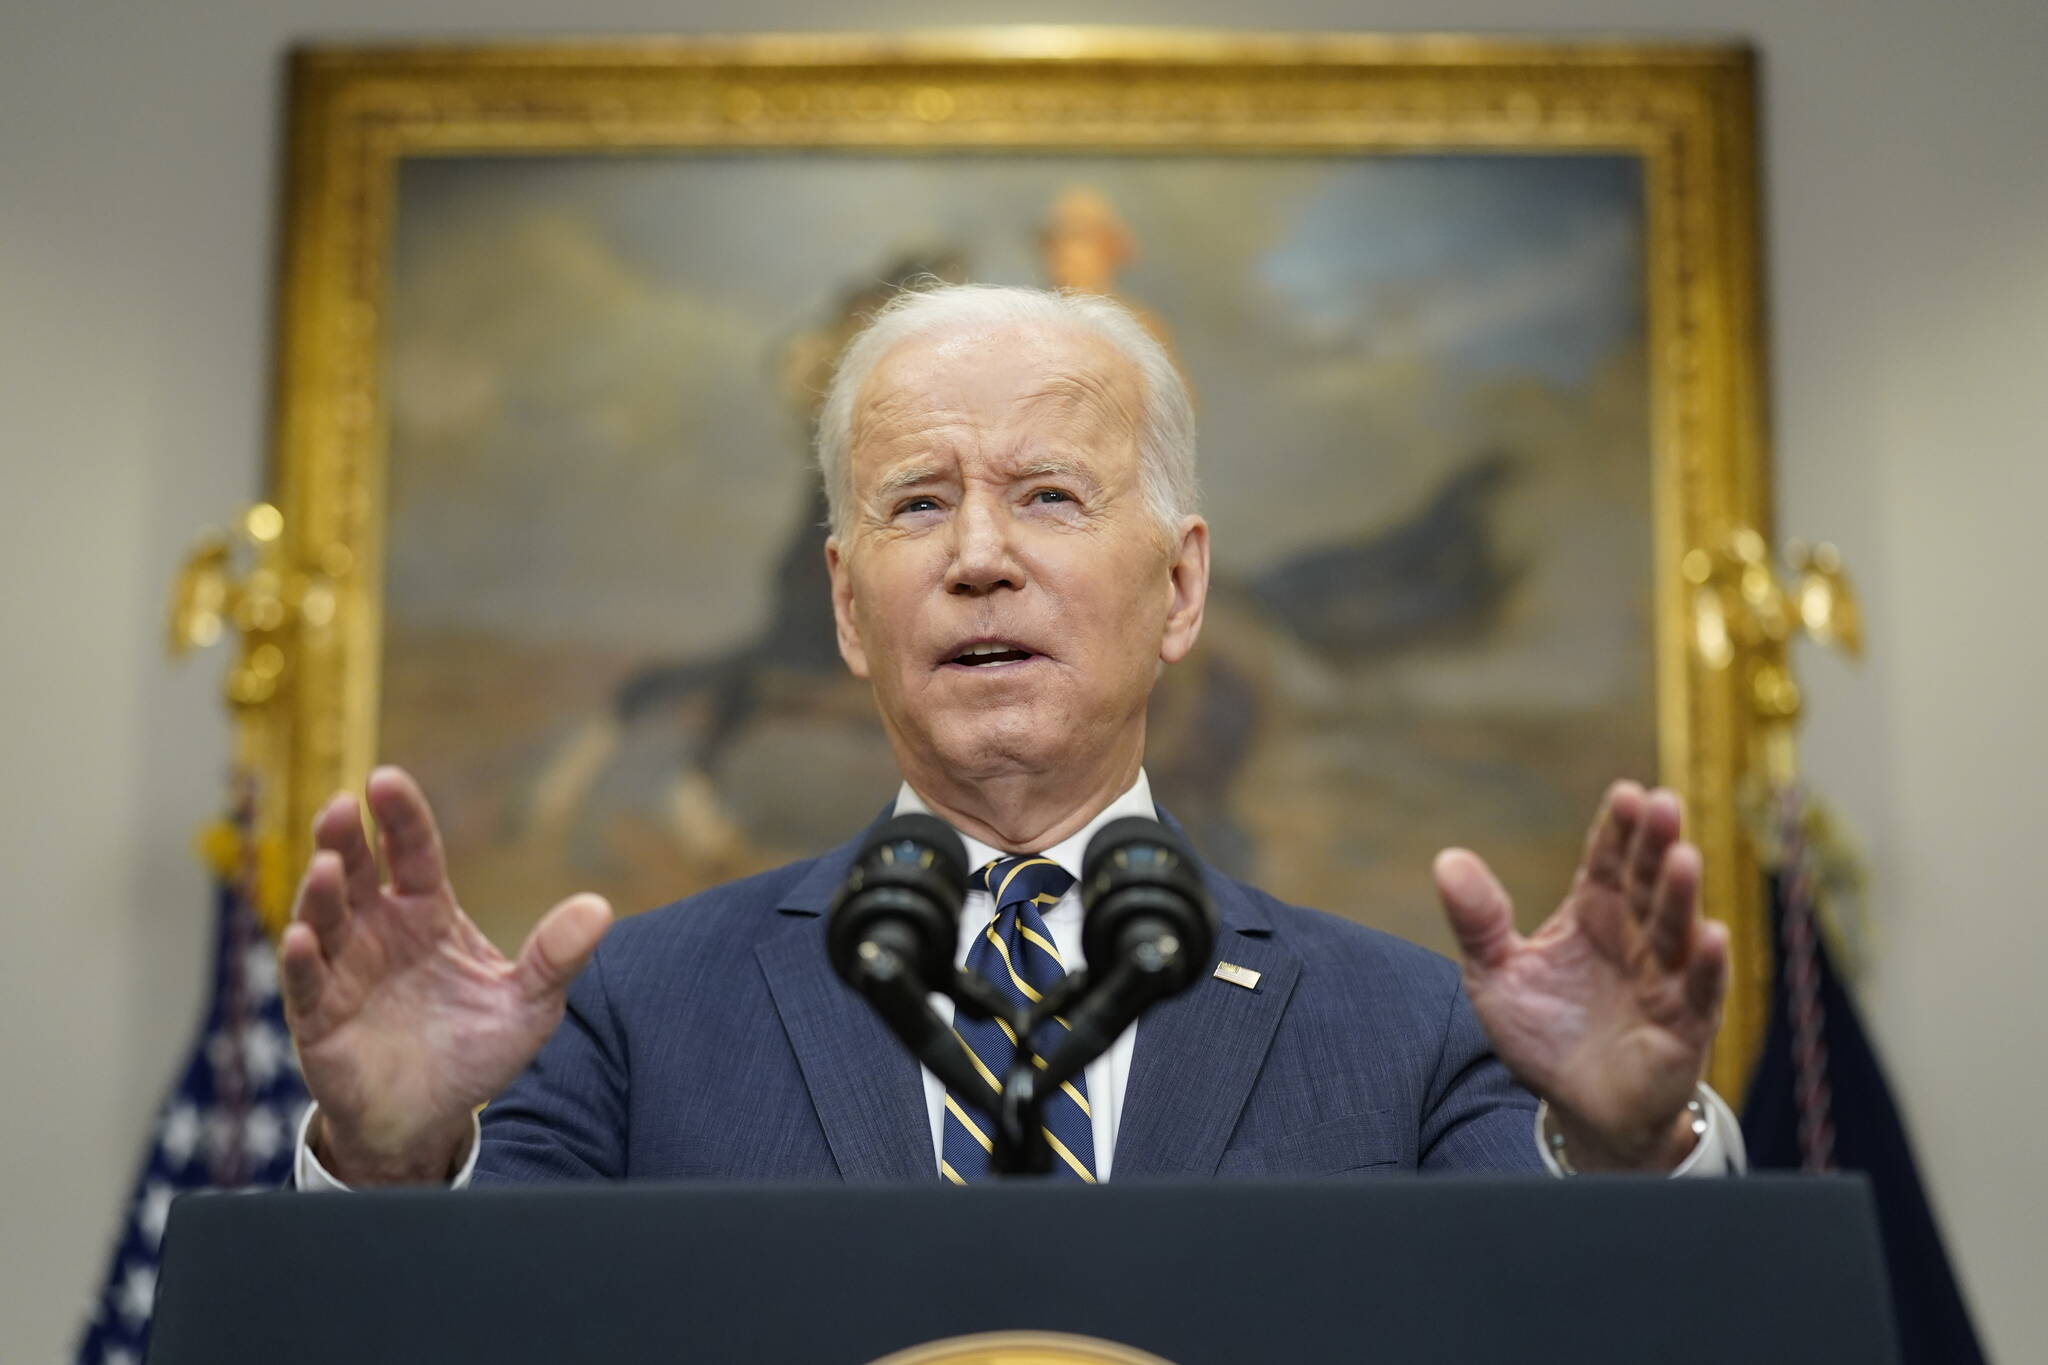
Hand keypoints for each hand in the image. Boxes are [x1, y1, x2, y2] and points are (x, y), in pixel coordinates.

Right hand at [279, 765, 611, 1184]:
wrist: (430, 1119)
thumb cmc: (476, 1050)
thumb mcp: (529, 1004)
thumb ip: (556, 957)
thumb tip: (601, 908)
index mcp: (427, 912)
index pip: (412, 851)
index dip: (400, 816)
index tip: (385, 780)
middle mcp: (378, 929)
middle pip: (356, 870)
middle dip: (346, 837)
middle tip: (343, 806)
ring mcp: (343, 968)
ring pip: (325, 917)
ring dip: (321, 891)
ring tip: (327, 866)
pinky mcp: (316, 1015)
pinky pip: (306, 981)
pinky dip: (304, 959)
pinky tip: (306, 939)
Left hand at [1434, 781, 1727, 1170]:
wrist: (1576, 1108)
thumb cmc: (1545, 1033)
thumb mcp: (1496, 974)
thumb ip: (1478, 920)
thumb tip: (1447, 859)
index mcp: (1592, 916)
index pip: (1607, 863)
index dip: (1617, 830)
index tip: (1626, 793)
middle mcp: (1634, 938)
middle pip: (1646, 884)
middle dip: (1655, 844)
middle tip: (1663, 803)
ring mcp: (1664, 980)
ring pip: (1676, 930)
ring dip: (1681, 894)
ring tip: (1684, 855)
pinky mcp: (1684, 1027)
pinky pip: (1701, 993)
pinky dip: (1707, 966)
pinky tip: (1712, 935)